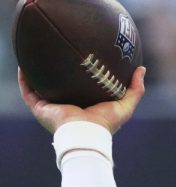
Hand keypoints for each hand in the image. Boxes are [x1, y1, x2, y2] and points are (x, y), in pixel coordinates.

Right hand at [18, 66, 145, 134]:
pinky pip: (28, 92)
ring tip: (34, 55)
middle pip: (59, 86)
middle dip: (56, 71)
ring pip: (40, 87)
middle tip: (57, 52)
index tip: (81, 57)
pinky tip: (22, 66)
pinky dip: (24, 80)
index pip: (80, 88)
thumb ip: (135, 89)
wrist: (87, 134)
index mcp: (84, 105)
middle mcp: (66, 105)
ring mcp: (52, 107)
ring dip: (35, 73)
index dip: (79, 74)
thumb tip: (141, 68)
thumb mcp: (125, 105)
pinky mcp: (41, 109)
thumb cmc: (106, 123)